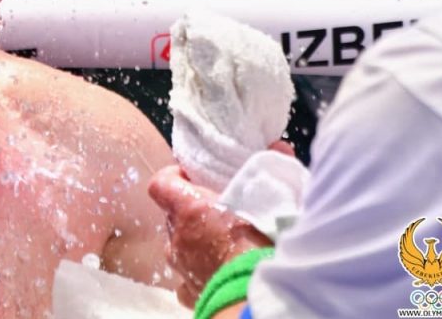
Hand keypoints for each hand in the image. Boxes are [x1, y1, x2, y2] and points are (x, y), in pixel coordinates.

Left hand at [148, 166, 272, 307]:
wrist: (259, 295)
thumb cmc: (266, 247)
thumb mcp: (274, 199)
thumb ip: (272, 170)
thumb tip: (280, 145)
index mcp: (190, 209)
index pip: (161, 183)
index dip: (174, 177)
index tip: (191, 176)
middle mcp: (178, 237)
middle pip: (175, 215)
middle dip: (194, 212)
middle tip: (221, 211)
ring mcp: (182, 266)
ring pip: (181, 246)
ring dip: (197, 242)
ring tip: (224, 244)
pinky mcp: (192, 291)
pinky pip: (187, 279)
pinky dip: (199, 273)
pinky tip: (218, 271)